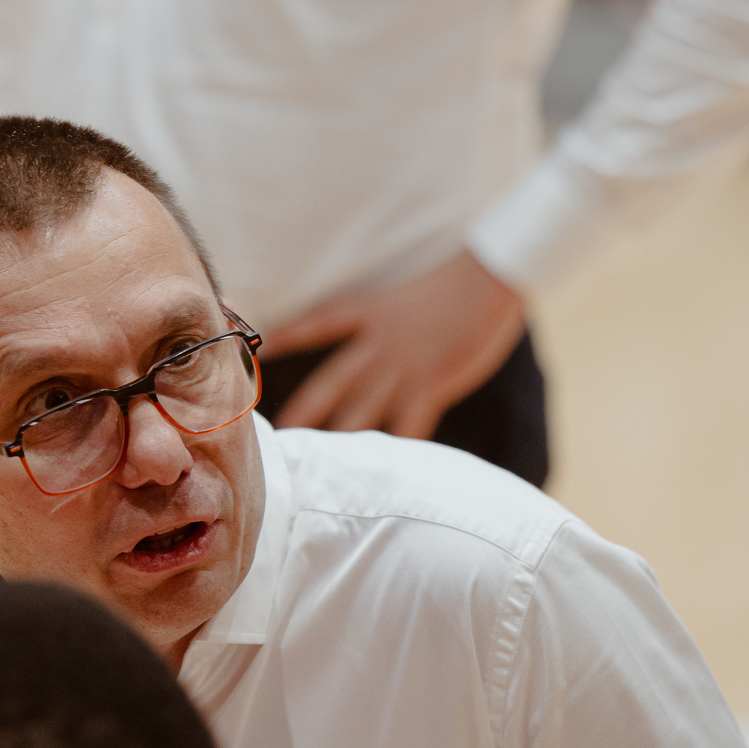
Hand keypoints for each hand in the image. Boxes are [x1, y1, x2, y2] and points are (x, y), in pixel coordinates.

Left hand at [259, 249, 524, 438]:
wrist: (488, 277)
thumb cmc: (452, 284)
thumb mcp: (404, 297)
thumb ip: (384, 321)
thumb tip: (372, 343)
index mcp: (370, 312)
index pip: (317, 324)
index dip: (286, 337)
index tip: (260, 352)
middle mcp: (378, 343)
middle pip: (331, 381)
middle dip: (304, 409)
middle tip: (279, 433)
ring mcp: (404, 366)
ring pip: (362, 410)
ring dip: (340, 436)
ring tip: (319, 461)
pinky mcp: (431, 383)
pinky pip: (411, 424)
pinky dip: (401, 446)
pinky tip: (389, 470)